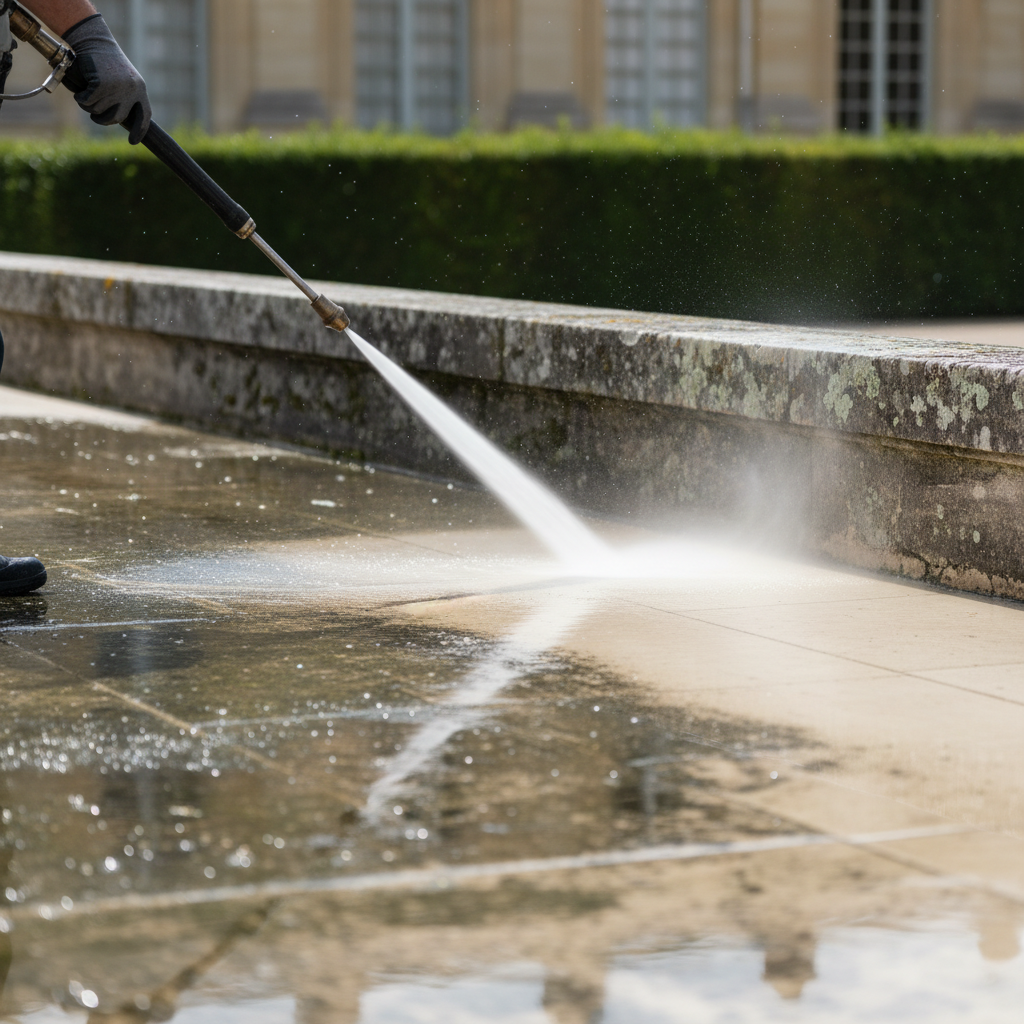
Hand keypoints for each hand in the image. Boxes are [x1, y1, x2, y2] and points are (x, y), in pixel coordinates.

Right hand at [62, 13, 150, 143]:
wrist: (93, 38)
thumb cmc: (103, 60)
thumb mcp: (120, 78)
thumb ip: (124, 97)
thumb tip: (118, 120)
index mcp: (140, 89)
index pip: (144, 115)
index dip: (140, 130)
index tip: (133, 142)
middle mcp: (132, 90)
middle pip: (117, 118)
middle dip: (103, 120)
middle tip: (94, 115)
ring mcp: (118, 87)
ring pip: (100, 110)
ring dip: (89, 106)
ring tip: (86, 93)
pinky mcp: (102, 84)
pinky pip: (88, 102)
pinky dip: (81, 98)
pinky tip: (80, 90)